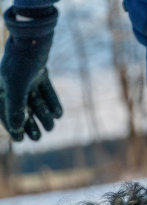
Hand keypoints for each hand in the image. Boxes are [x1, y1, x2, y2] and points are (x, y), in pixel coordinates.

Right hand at [0, 7, 61, 140]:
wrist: (33, 40)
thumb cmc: (21, 64)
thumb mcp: (16, 87)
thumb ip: (15, 107)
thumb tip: (17, 128)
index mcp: (1, 87)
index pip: (5, 112)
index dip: (13, 127)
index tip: (21, 140)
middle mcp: (12, 83)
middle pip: (21, 108)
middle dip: (30, 123)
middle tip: (38, 137)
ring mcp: (26, 77)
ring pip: (35, 101)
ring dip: (43, 114)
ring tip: (51, 126)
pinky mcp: (39, 72)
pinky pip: (45, 91)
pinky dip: (52, 102)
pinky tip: (59, 114)